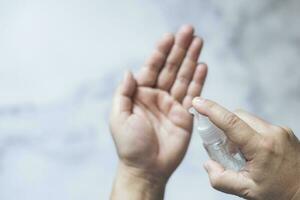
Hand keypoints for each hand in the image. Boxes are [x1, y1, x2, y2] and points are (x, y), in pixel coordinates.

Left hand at [110, 25, 206, 198]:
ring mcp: (172, 104)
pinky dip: (198, 81)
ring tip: (199, 42)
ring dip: (191, 60)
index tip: (169, 36)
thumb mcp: (119, 117)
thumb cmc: (129, 144)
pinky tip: (202, 66)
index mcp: (141, 94)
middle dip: (180, 49)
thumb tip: (129, 71)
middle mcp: (157, 96)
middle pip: (170, 68)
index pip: (152, 67)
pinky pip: (193, 94)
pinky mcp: (186, 115)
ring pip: (183, 77)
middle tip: (189, 31)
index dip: (161, 51)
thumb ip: (124, 92)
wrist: (146, 167)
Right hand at [192, 97, 299, 199]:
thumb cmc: (280, 192)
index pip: (231, 122)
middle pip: (238, 116)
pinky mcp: (284, 131)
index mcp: (261, 147)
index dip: (211, 110)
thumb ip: (221, 179)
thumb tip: (208, 164)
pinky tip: (253, 151)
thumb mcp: (247, 191)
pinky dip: (249, 133)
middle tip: (222, 145)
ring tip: (240, 152)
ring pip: (248, 119)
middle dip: (224, 125)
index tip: (197, 102)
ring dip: (237, 130)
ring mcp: (280, 131)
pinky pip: (258, 124)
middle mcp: (272, 133)